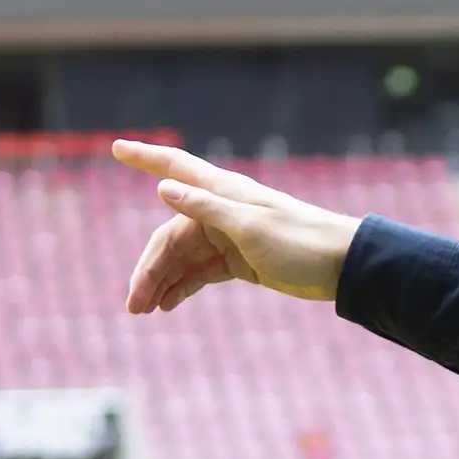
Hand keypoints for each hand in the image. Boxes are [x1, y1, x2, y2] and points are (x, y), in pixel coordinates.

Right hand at [114, 139, 359, 312]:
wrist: (342, 266)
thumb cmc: (301, 241)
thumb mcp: (251, 228)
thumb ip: (206, 208)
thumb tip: (163, 189)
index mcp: (223, 192)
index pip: (176, 168)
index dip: (145, 157)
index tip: (116, 147)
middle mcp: (221, 211)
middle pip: (170, 236)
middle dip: (149, 268)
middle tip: (133, 305)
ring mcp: (228, 236)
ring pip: (183, 258)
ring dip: (162, 282)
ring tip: (144, 311)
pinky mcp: (239, 260)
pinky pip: (201, 271)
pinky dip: (183, 286)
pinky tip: (167, 304)